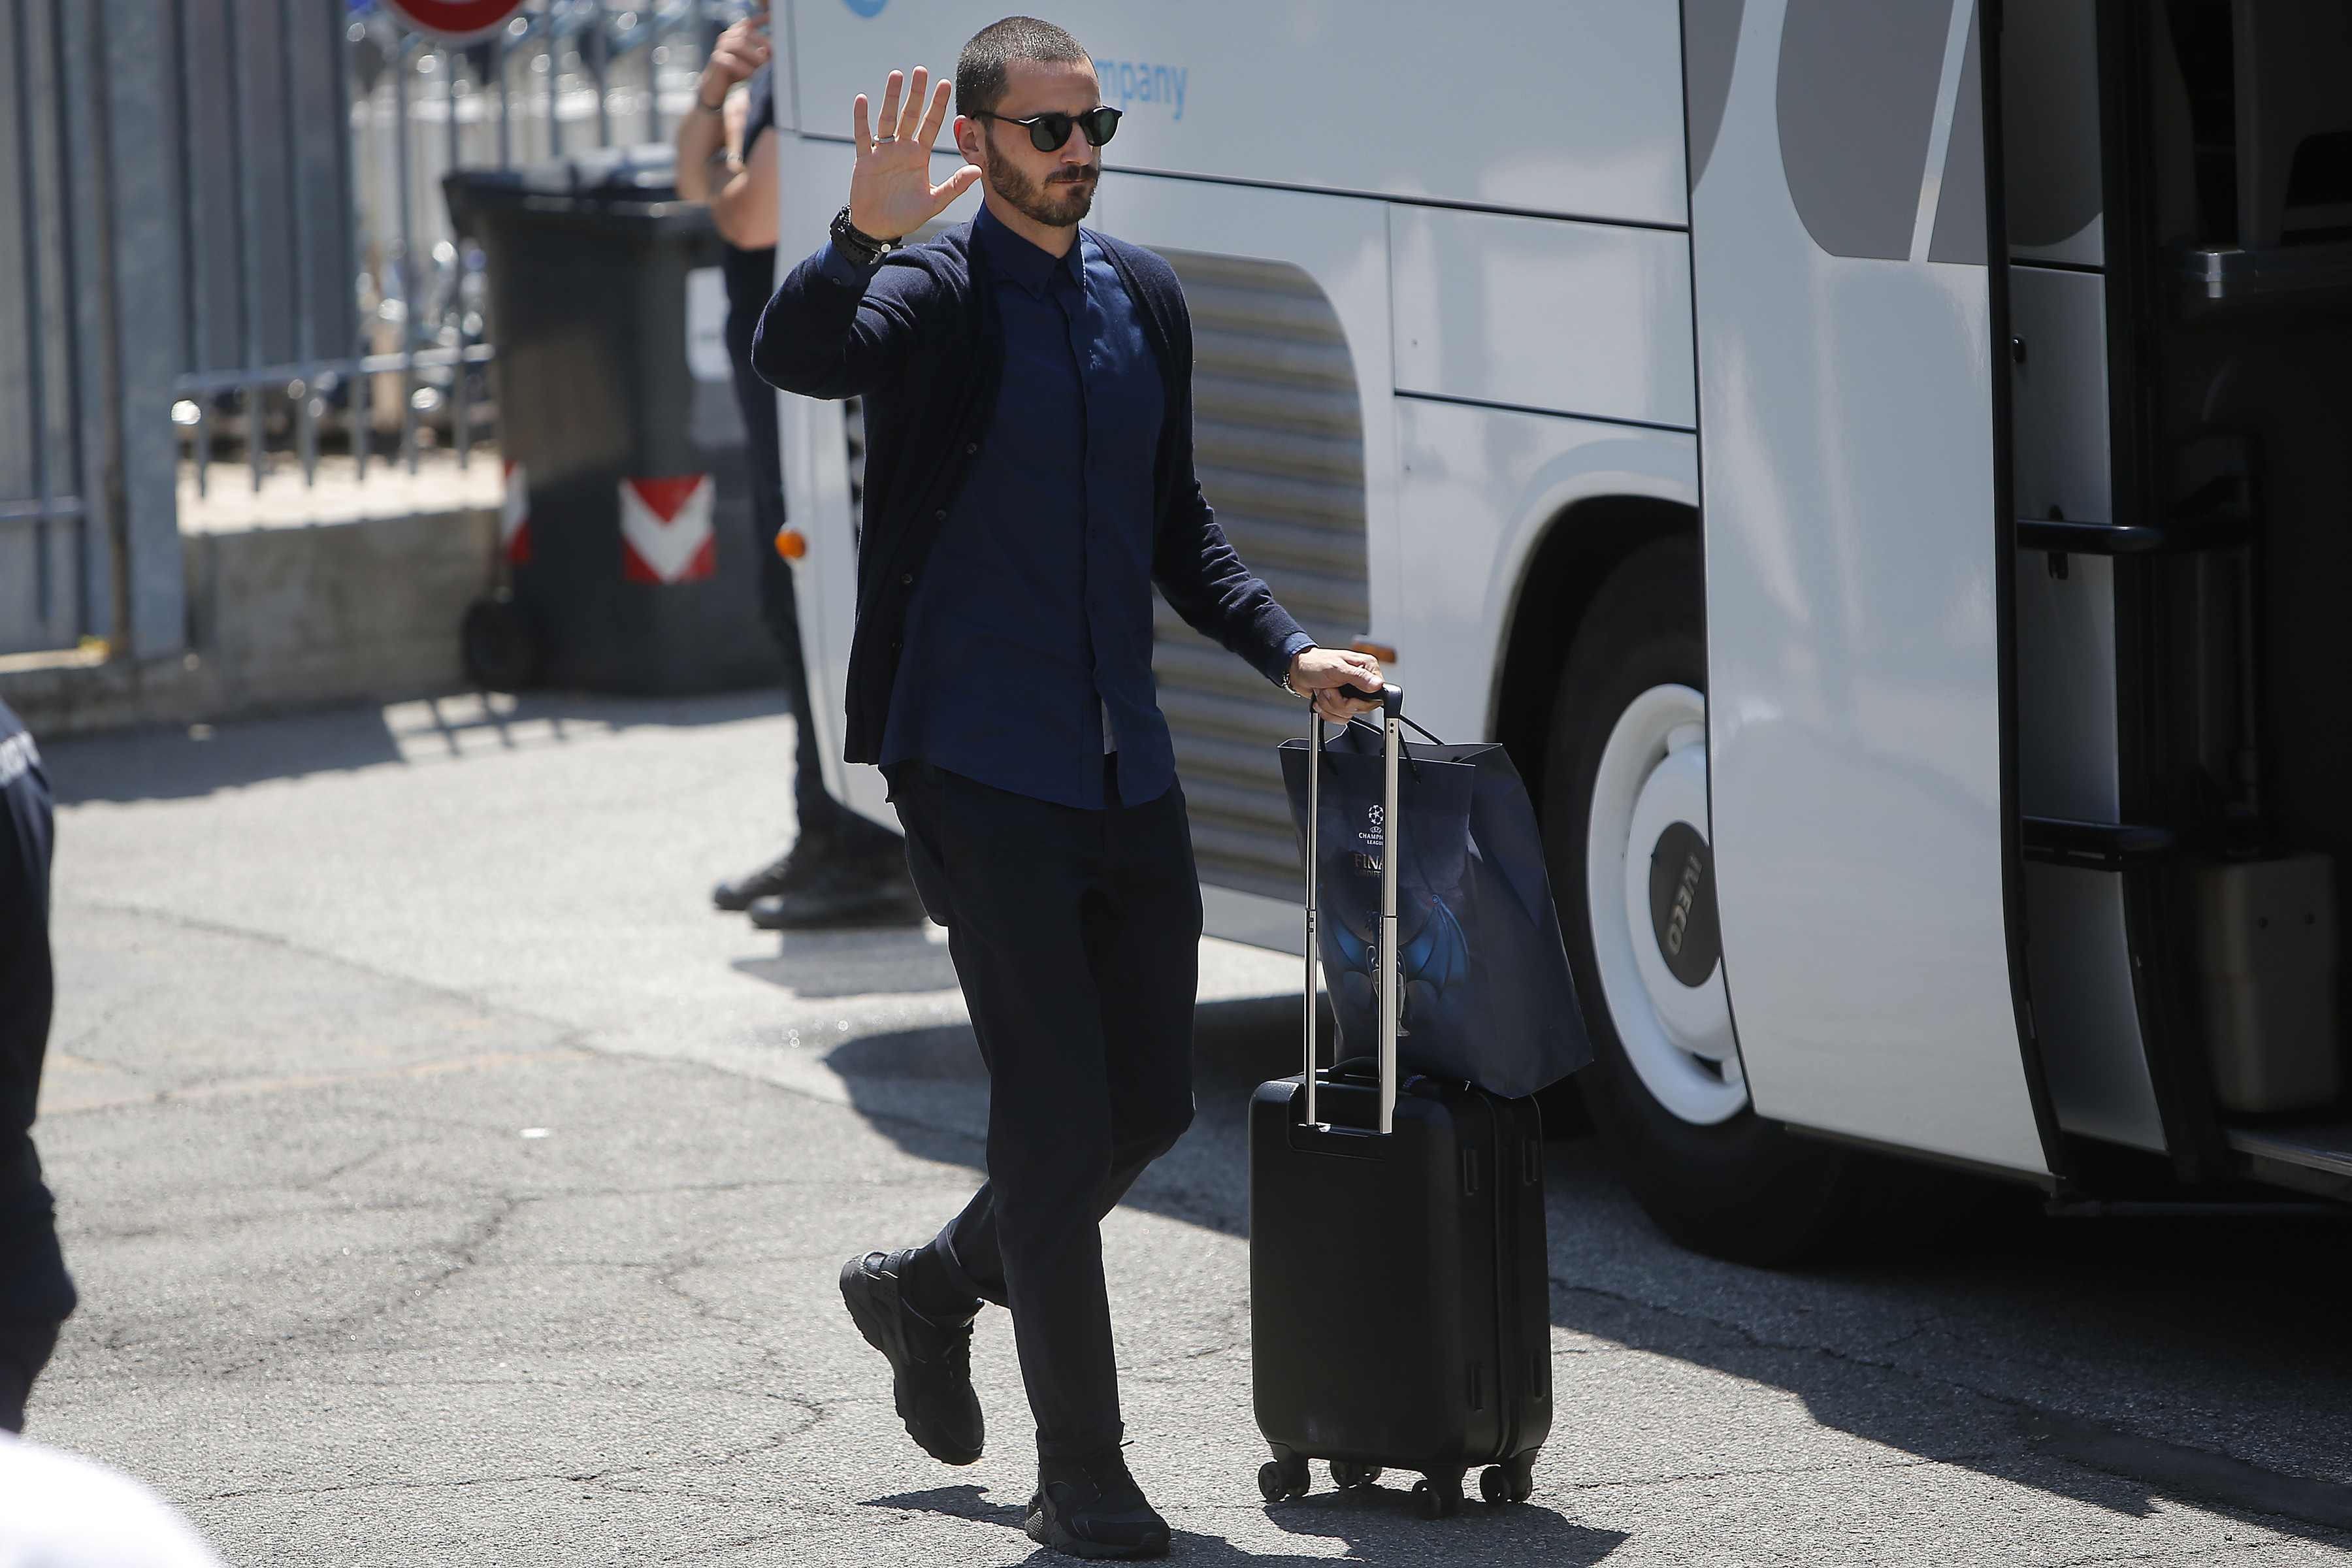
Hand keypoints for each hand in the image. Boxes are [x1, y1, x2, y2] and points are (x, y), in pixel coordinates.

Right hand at [698, 11, 768, 108]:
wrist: (717, 85)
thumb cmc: (737, 71)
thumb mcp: (751, 60)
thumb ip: (761, 53)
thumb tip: (775, 52)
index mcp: (735, 34)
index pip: (748, 23)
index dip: (760, 19)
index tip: (773, 17)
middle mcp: (727, 37)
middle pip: (747, 34)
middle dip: (763, 43)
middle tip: (776, 54)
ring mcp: (721, 47)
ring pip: (740, 46)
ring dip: (755, 56)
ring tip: (766, 65)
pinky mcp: (716, 60)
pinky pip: (732, 61)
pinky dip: (744, 68)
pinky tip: (753, 74)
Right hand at [848, 68, 981, 240]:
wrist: (878, 228)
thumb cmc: (906, 216)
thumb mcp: (934, 202)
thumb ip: (954, 186)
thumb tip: (978, 171)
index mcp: (919, 156)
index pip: (931, 124)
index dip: (938, 105)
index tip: (946, 83)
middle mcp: (902, 149)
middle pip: (910, 115)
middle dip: (916, 93)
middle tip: (921, 70)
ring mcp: (883, 152)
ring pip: (887, 119)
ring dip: (891, 98)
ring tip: (896, 76)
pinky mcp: (865, 160)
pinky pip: (863, 136)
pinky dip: (861, 119)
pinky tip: (862, 100)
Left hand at [1288, 647, 1385, 724]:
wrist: (1298, 671)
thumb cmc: (1315, 664)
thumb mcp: (1336, 668)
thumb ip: (1358, 676)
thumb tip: (1378, 684)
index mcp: (1367, 668)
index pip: (1377, 694)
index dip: (1359, 700)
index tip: (1346, 696)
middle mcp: (1362, 681)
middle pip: (1361, 708)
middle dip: (1339, 702)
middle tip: (1329, 689)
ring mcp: (1352, 693)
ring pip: (1349, 714)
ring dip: (1330, 705)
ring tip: (1323, 690)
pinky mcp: (1343, 702)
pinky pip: (1341, 717)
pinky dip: (1327, 711)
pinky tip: (1322, 698)